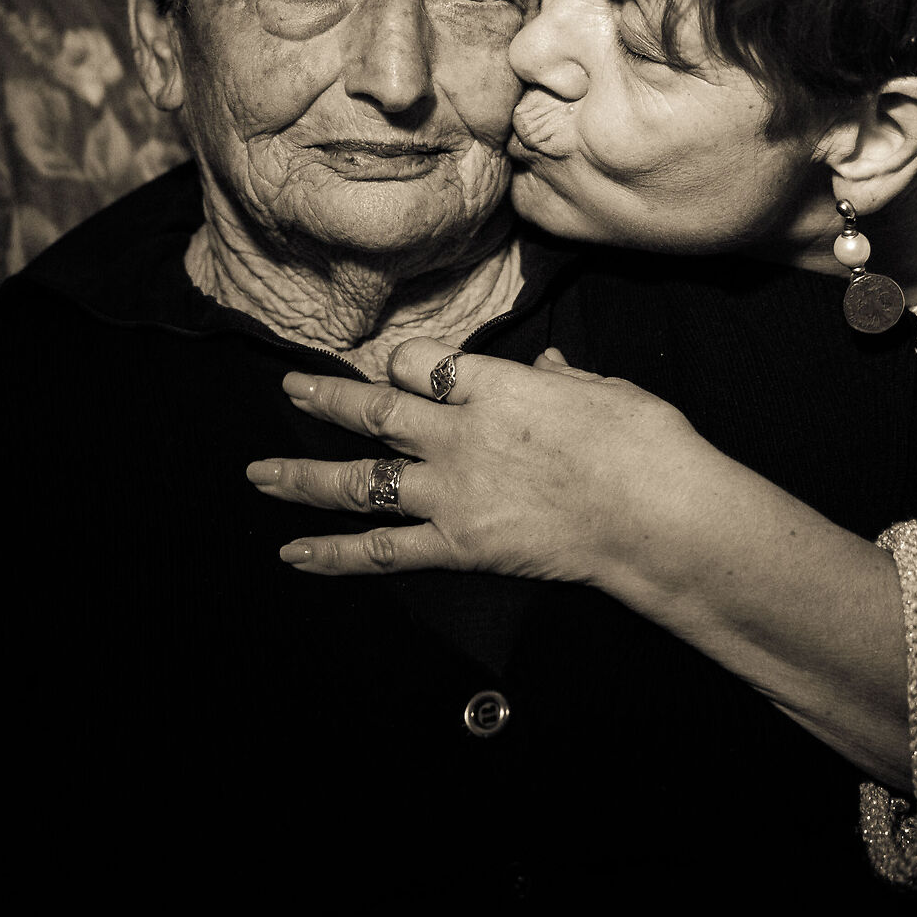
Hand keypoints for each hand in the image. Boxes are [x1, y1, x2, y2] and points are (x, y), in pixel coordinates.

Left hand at [249, 338, 729, 587]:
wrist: (656, 513)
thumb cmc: (644, 444)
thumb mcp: (604, 390)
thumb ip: (563, 379)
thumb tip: (549, 368)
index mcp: (494, 384)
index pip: (423, 361)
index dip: (401, 361)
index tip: (390, 363)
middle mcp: (458, 432)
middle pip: (375, 409)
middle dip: (326, 399)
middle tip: (289, 388)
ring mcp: (451, 491)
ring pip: (360, 480)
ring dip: (304, 477)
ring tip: (260, 475)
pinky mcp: (458, 543)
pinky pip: (381, 551)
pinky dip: (333, 555)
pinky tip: (294, 554)